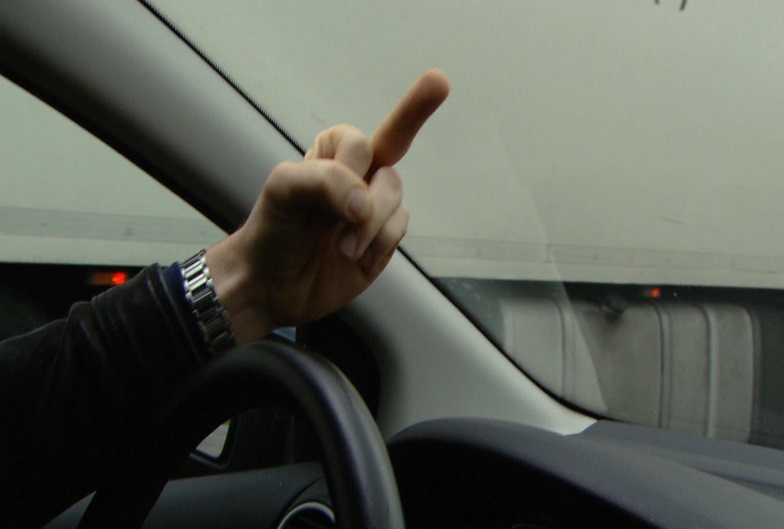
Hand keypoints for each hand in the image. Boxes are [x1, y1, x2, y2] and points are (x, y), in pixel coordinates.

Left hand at [206, 69, 449, 342]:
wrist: (267, 286)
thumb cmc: (269, 233)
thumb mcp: (283, 191)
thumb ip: (324, 180)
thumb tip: (366, 200)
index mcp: (331, 156)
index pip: (363, 139)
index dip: (353, 163)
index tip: (345, 175)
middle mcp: (356, 179)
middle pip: (391, 170)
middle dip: (368, 202)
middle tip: (342, 224)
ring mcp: (372, 212)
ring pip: (399, 203)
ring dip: (373, 229)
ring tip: (343, 249)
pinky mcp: (381, 242)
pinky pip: (401, 232)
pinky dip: (381, 245)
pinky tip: (354, 257)